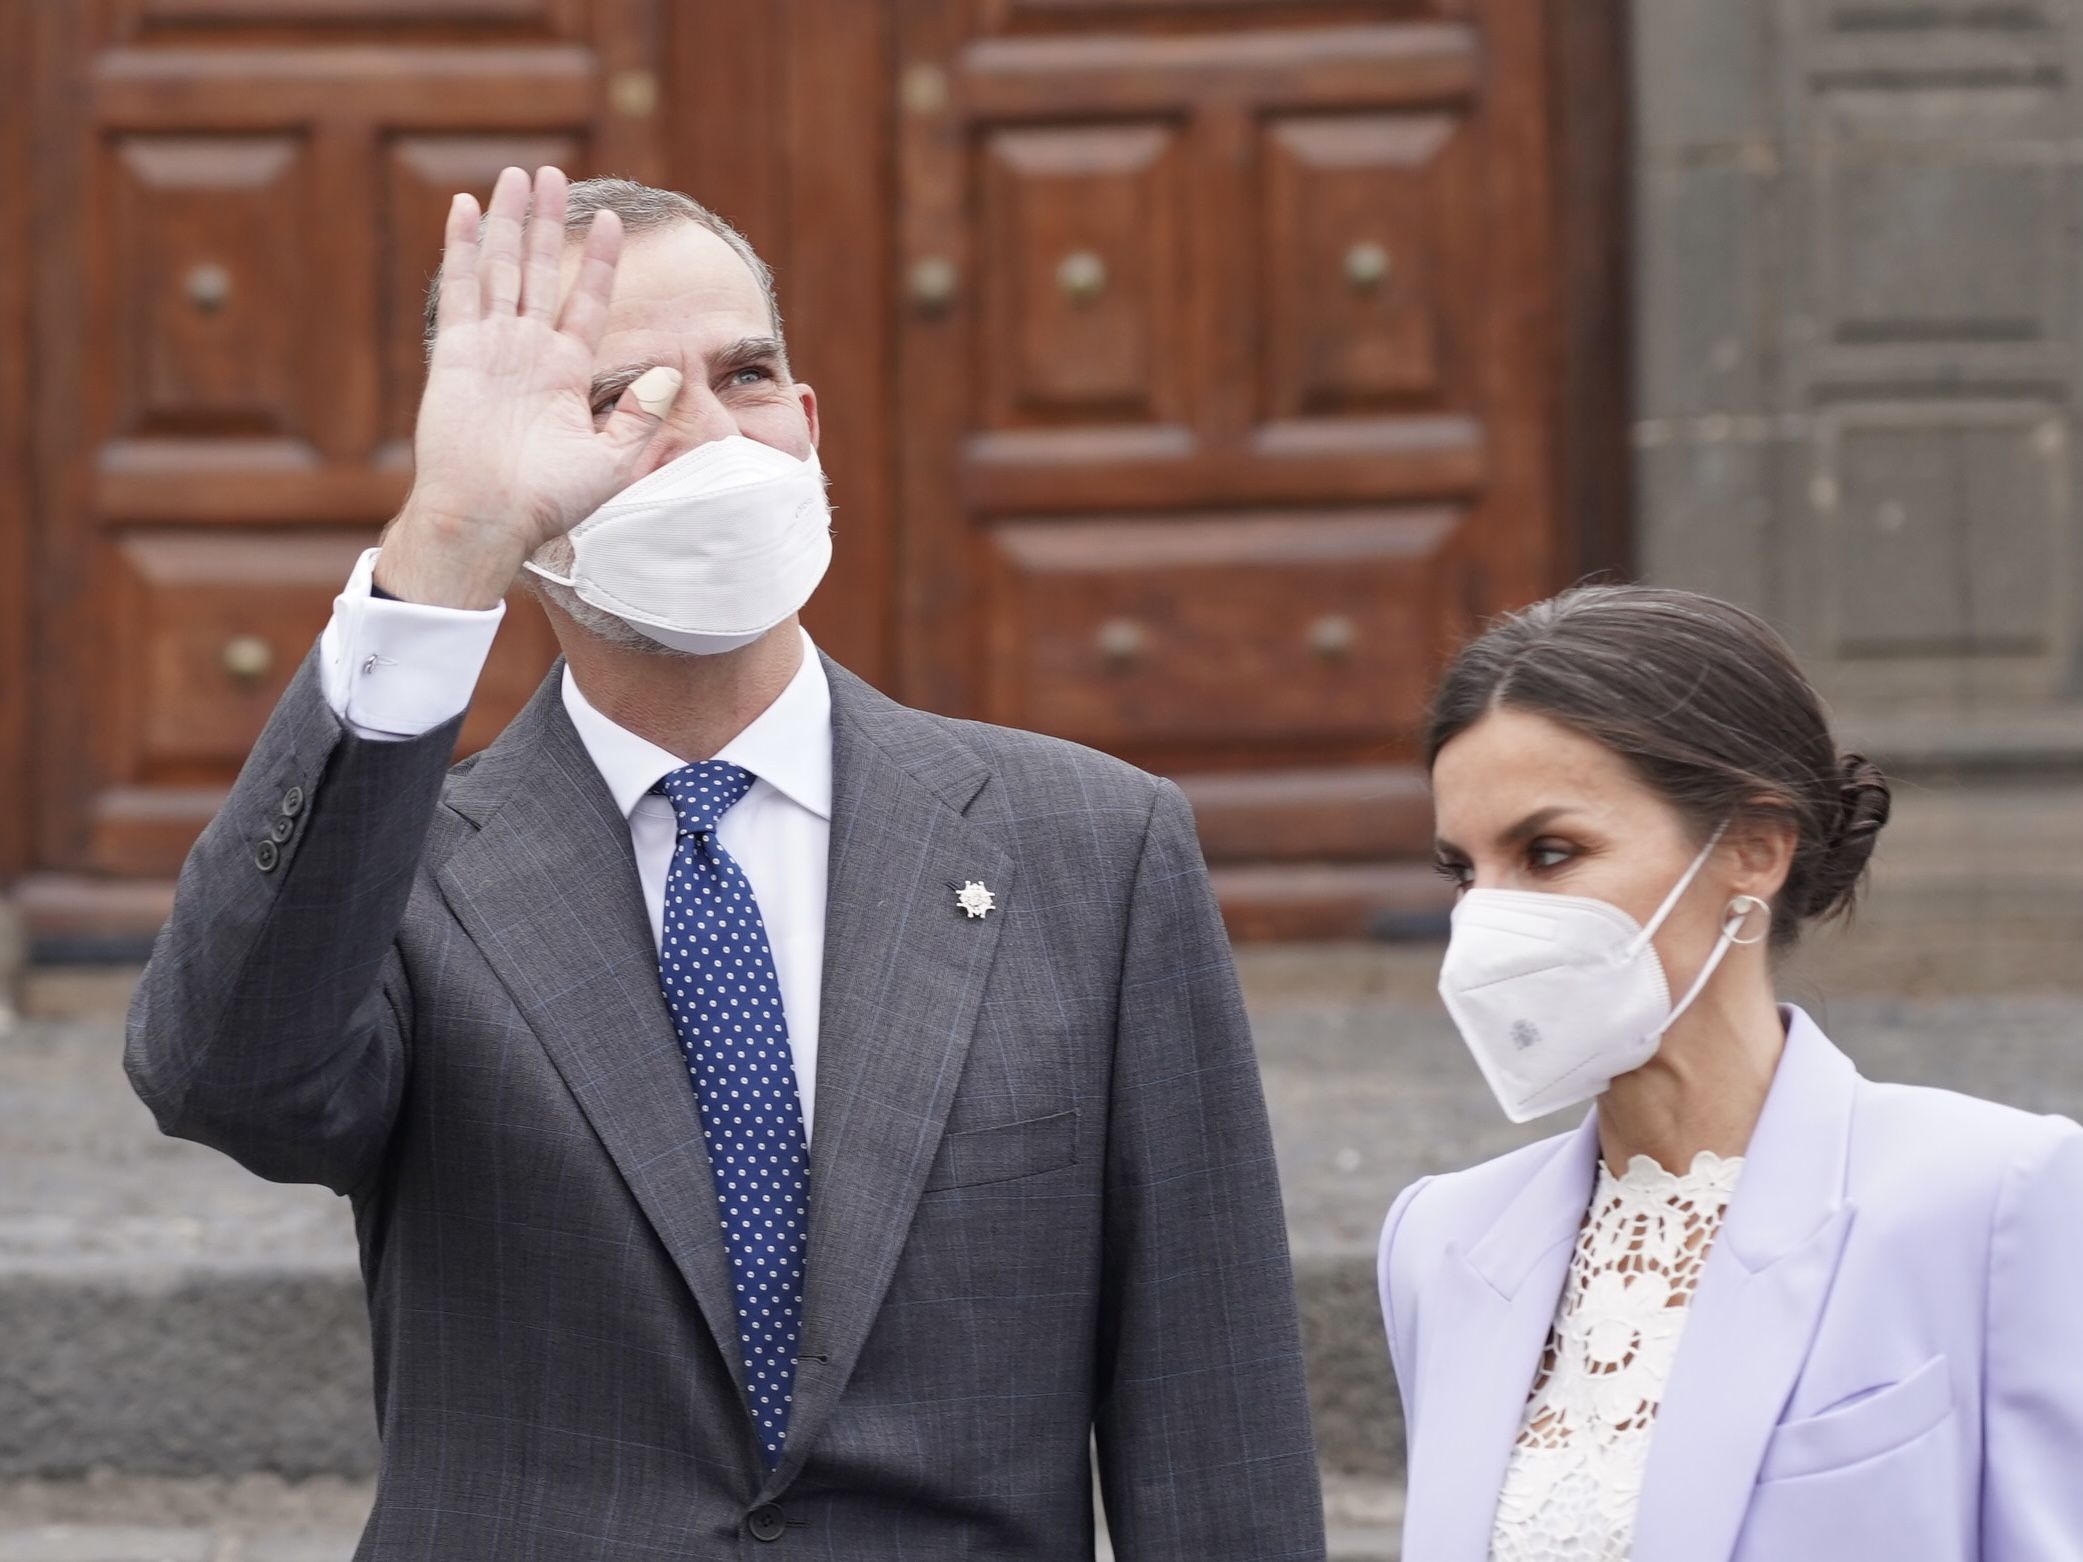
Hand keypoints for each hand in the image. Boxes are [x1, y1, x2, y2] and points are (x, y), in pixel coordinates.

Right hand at [377, 165, 681, 608]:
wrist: (491, 519)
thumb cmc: (549, 501)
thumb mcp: (614, 459)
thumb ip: (642, 415)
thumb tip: (673, 371)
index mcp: (566, 372)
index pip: (587, 302)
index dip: (598, 261)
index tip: (614, 220)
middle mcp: (528, 351)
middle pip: (542, 270)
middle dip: (549, 223)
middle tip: (553, 174)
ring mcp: (491, 347)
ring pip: (504, 267)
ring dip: (511, 220)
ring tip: (519, 174)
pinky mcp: (456, 351)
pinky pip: (462, 288)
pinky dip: (464, 246)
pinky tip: (467, 207)